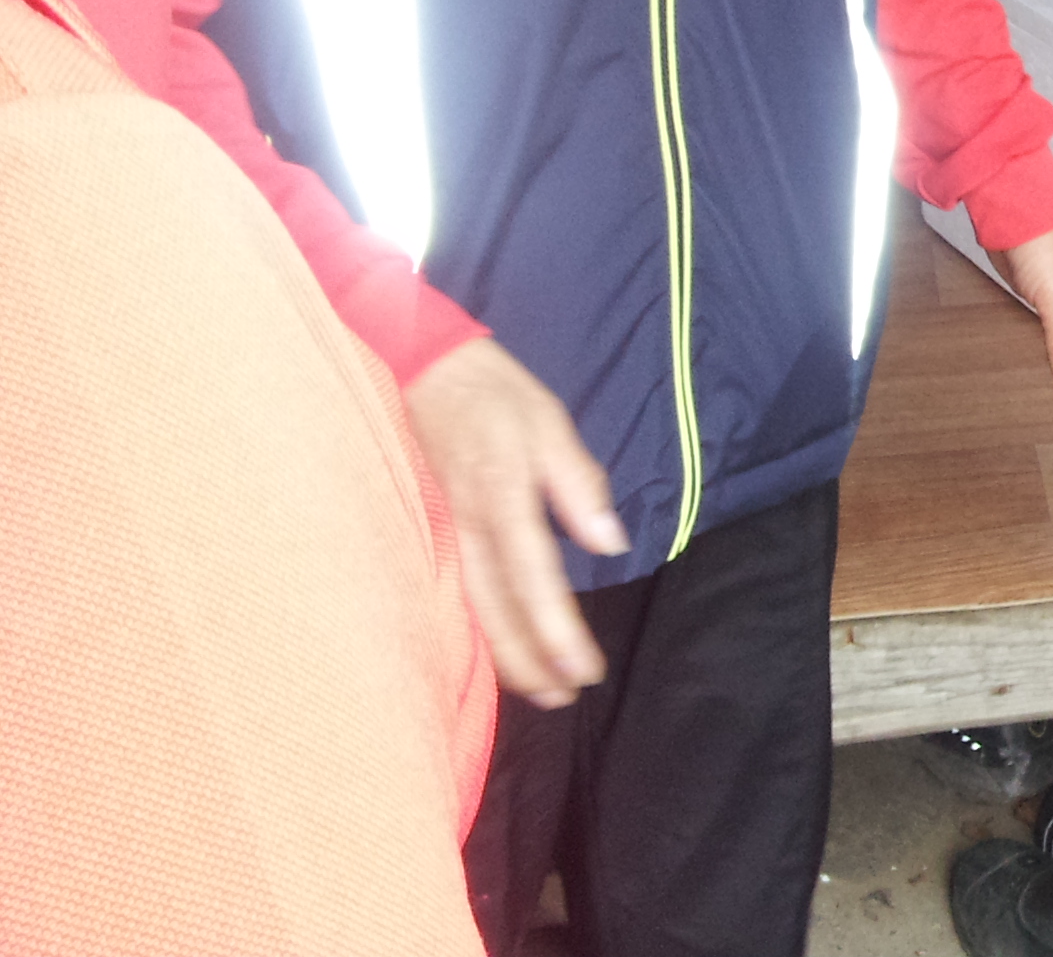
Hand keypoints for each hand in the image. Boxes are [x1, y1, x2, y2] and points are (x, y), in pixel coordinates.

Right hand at [403, 335, 627, 707]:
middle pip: (499, 610)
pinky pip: (464, 591)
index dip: (557, 631)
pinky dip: (484, 628)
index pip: (534, 579)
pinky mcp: (444, 530)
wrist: (427, 370)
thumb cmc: (497, 397)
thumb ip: (579, 484)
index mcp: (502, 498)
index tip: (585, 669)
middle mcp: (472, 526)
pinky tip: (503, 650)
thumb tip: (610, 541)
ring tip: (542, 691)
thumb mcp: (549, 423)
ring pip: (477, 608)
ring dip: (507, 654)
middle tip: (566, 697)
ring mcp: (451, 532)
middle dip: (531, 661)